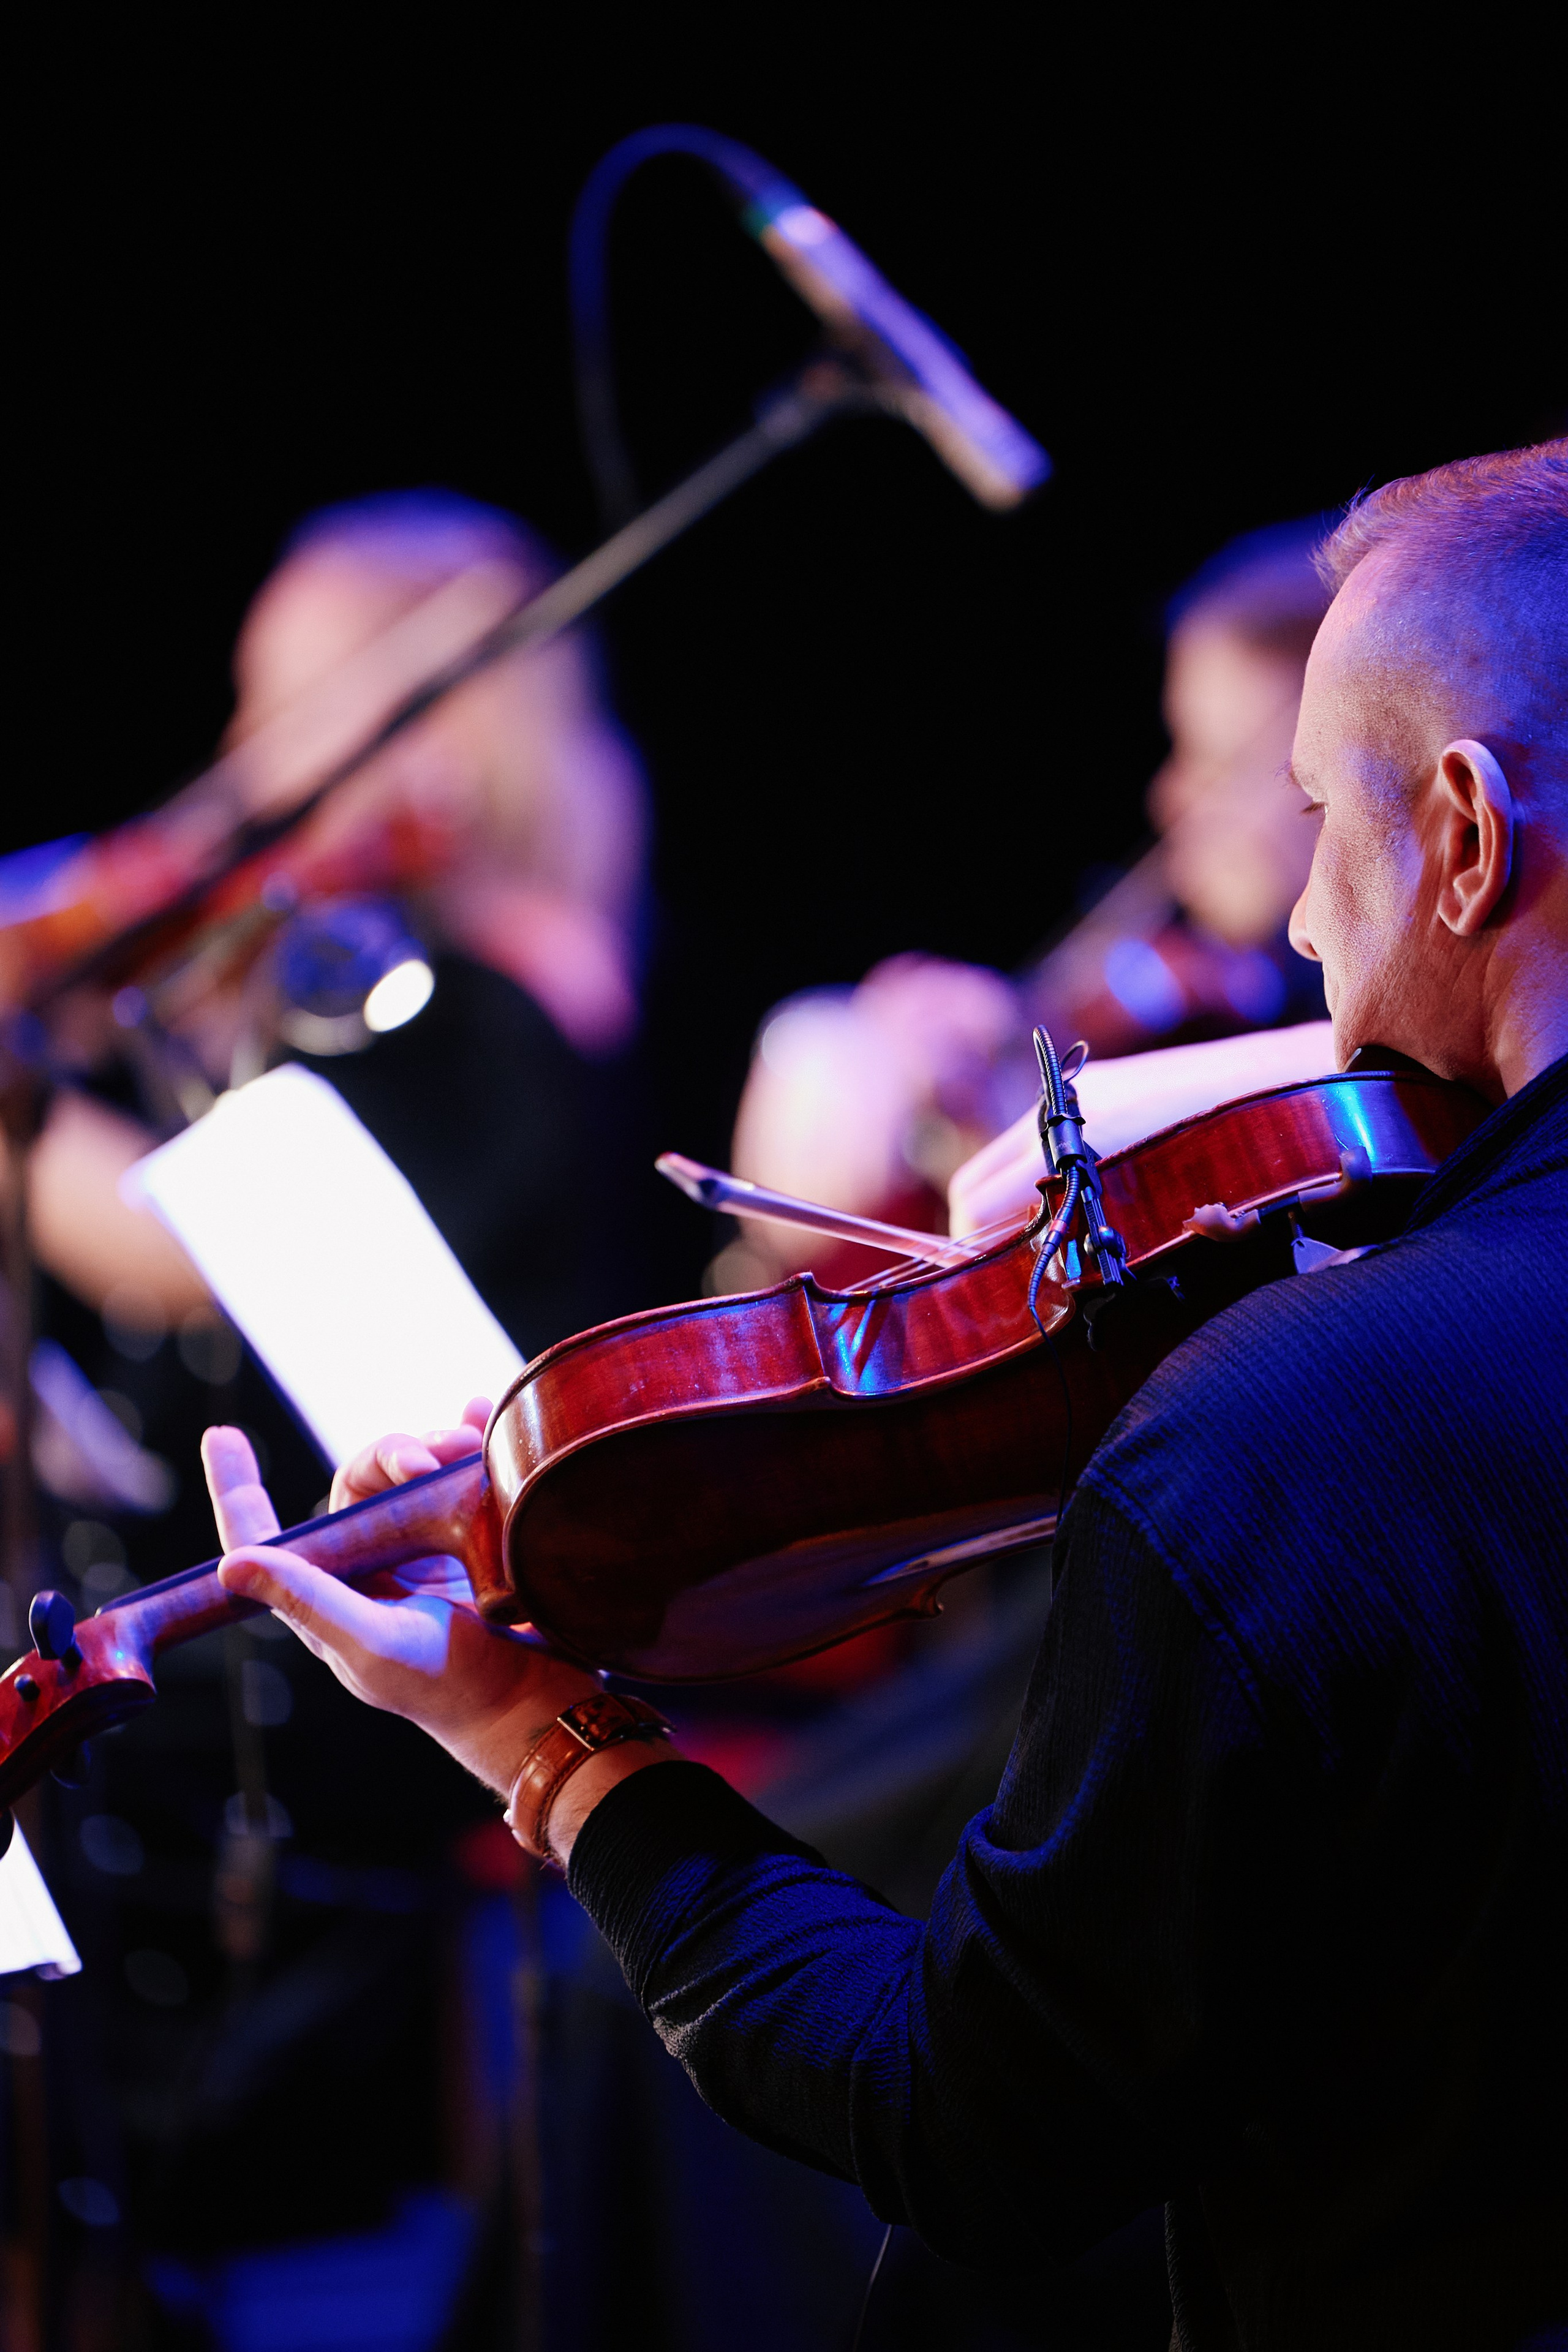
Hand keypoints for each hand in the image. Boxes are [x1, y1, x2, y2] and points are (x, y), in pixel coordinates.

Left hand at [204, 1417, 604, 1809]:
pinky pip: (463, 1472)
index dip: (239, 1488)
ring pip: (413, 1470)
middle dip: (394, 1454)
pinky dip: (472, 1438)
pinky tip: (482, 1414)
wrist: (536, 1700)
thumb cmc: (452, 1687)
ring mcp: (423, 1549)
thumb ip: (310, 1599)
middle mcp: (372, 1566)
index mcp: (332, 1595)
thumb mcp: (372, 1643)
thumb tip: (232, 1564)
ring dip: (439, 1446)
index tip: (223, 1435)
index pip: (268, 1537)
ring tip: (474, 1449)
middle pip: (360, 1481)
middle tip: (431, 1461)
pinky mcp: (472, 1539)